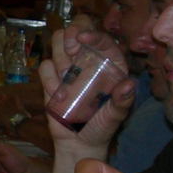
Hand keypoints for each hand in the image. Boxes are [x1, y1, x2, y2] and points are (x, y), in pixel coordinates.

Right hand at [38, 27, 134, 152]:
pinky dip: (49, 79)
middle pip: (76, 29)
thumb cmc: (102, 127)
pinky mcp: (52, 78)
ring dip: (60, 57)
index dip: (91, 32)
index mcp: (109, 62)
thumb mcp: (116, 116)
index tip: (82, 39)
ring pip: (58, 42)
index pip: (101, 37)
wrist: (80, 143)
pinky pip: (44, 67)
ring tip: (67, 78)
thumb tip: (128, 85)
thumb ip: (122, 101)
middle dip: (70, 35)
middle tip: (71, 52)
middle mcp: (89, 59)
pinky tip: (59, 96)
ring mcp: (69, 67)